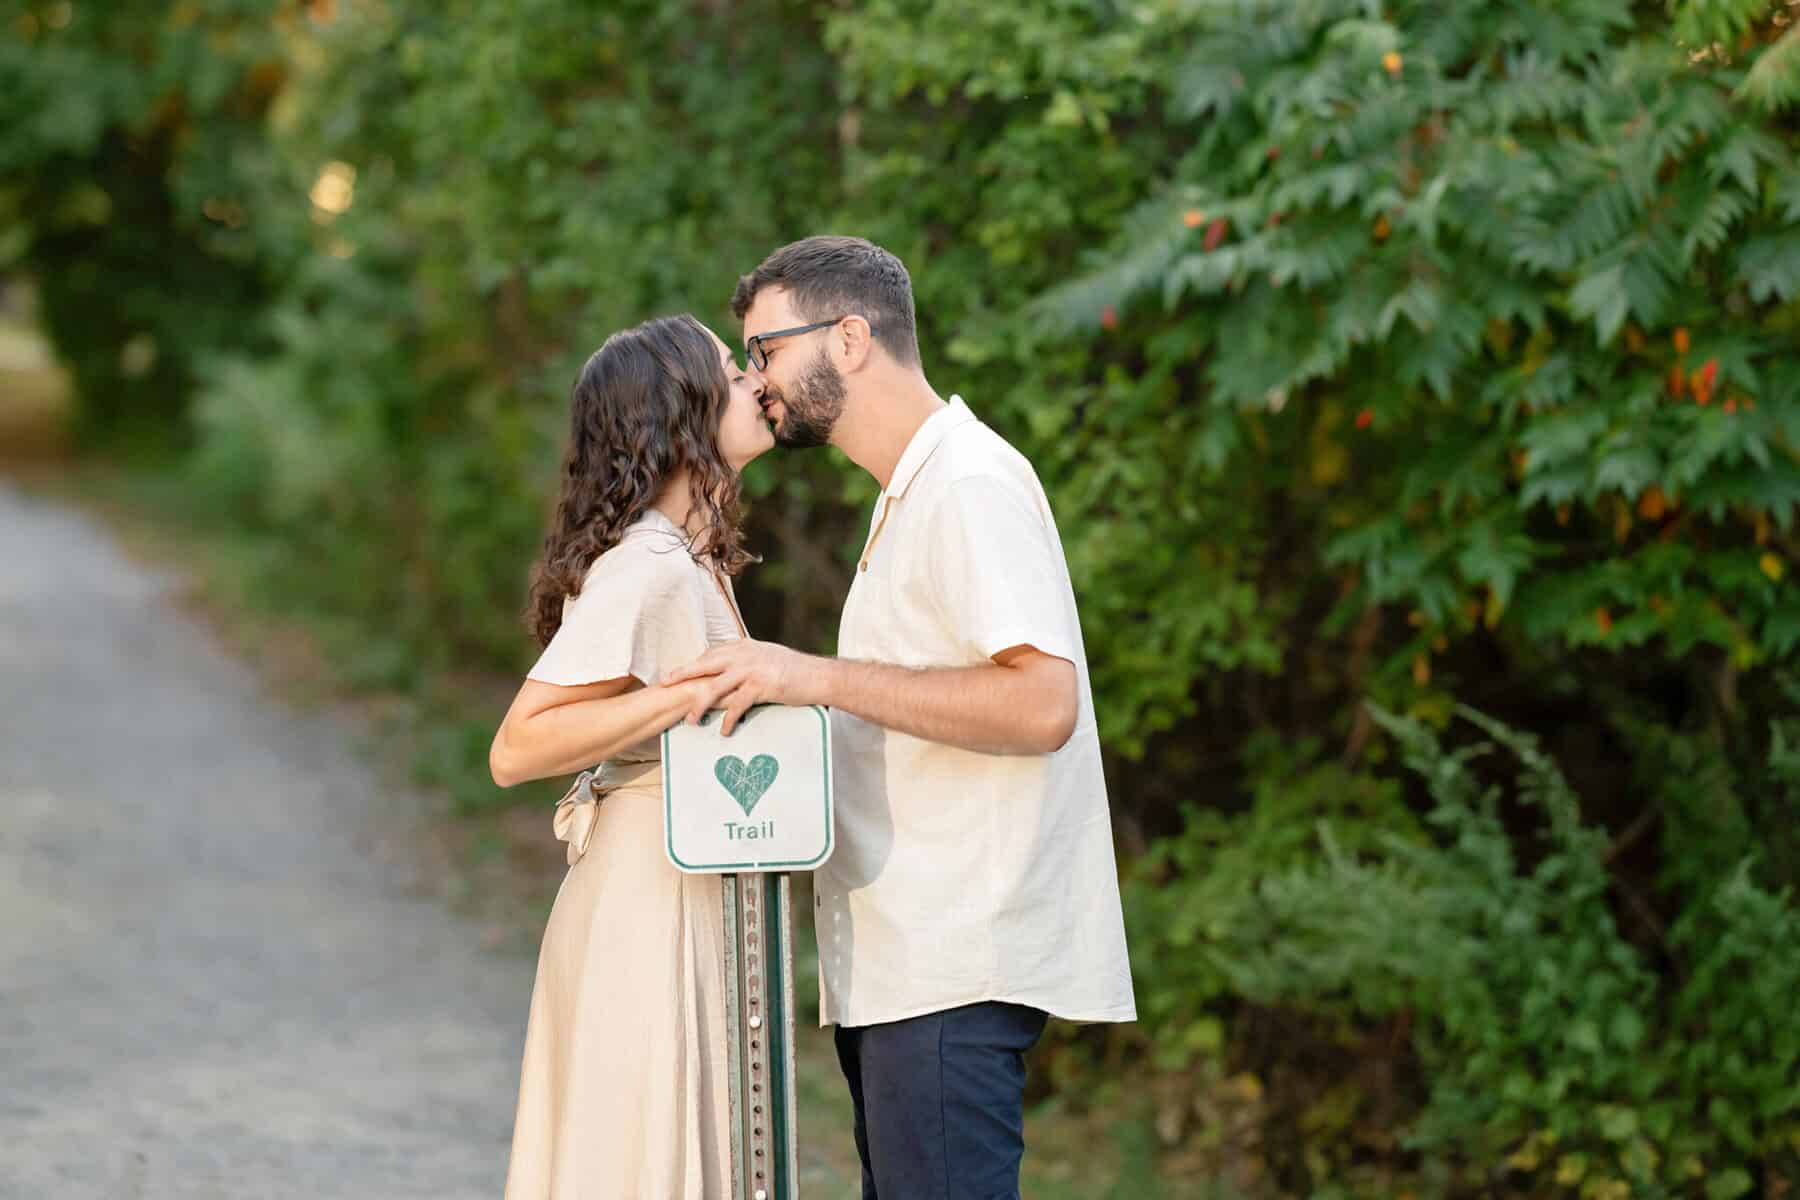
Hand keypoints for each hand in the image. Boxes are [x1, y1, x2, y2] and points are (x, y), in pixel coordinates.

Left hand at [663, 640, 820, 735]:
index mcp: (744, 646)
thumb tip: (731, 670)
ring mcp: (752, 669)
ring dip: (700, 704)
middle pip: (706, 664)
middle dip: (683, 674)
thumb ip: (748, 660)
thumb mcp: (767, 657)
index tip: (678, 673)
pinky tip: (722, 731)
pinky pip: (737, 704)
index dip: (694, 664)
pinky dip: (728, 719)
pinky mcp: (761, 685)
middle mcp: (745, 654)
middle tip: (665, 683)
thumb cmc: (795, 670)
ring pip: (716, 686)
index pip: (711, 653)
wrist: (819, 676)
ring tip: (690, 719)